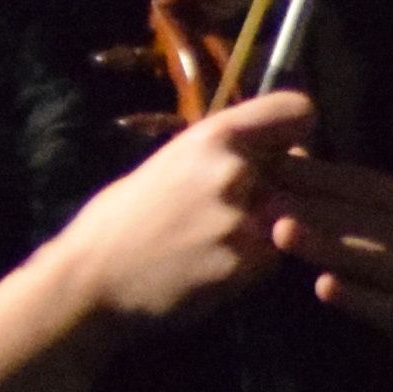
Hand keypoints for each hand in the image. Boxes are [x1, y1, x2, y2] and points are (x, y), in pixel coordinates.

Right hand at [45, 90, 310, 332]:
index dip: (294, 132)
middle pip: (301, 170)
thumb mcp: (170, 162)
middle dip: (282, 184)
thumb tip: (271, 148)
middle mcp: (236, 171)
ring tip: (224, 239)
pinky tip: (216, 265)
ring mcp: (244, 222)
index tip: (282, 148)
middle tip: (250, 203)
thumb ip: (223, 154)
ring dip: (270, 226)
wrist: (91, 279)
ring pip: (292, 217)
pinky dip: (254, 261)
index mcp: (213, 136)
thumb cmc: (119, 218)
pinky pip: (273, 258)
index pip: (298, 112)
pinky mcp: (246, 267)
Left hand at [264, 153, 392, 391]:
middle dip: (312, 204)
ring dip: (327, 245)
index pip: (364, 183)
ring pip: (378, 259)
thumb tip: (290, 158)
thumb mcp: (390, 249)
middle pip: (368, 217)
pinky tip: (325, 287)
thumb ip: (350, 211)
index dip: (314, 172)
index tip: (262, 163)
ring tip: (279, 232)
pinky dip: (360, 298)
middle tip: (259, 195)